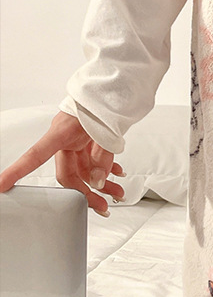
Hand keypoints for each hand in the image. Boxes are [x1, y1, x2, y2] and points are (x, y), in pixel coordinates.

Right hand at [0, 111, 124, 215]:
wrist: (116, 89)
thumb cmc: (104, 102)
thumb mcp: (106, 132)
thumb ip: (102, 159)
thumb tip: (97, 182)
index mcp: (60, 133)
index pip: (34, 157)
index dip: (16, 172)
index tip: (1, 185)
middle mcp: (67, 138)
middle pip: (69, 174)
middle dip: (86, 193)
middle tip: (102, 207)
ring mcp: (79, 140)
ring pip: (85, 170)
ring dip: (102, 183)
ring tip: (117, 193)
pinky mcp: (90, 139)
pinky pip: (95, 160)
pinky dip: (107, 169)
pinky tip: (118, 174)